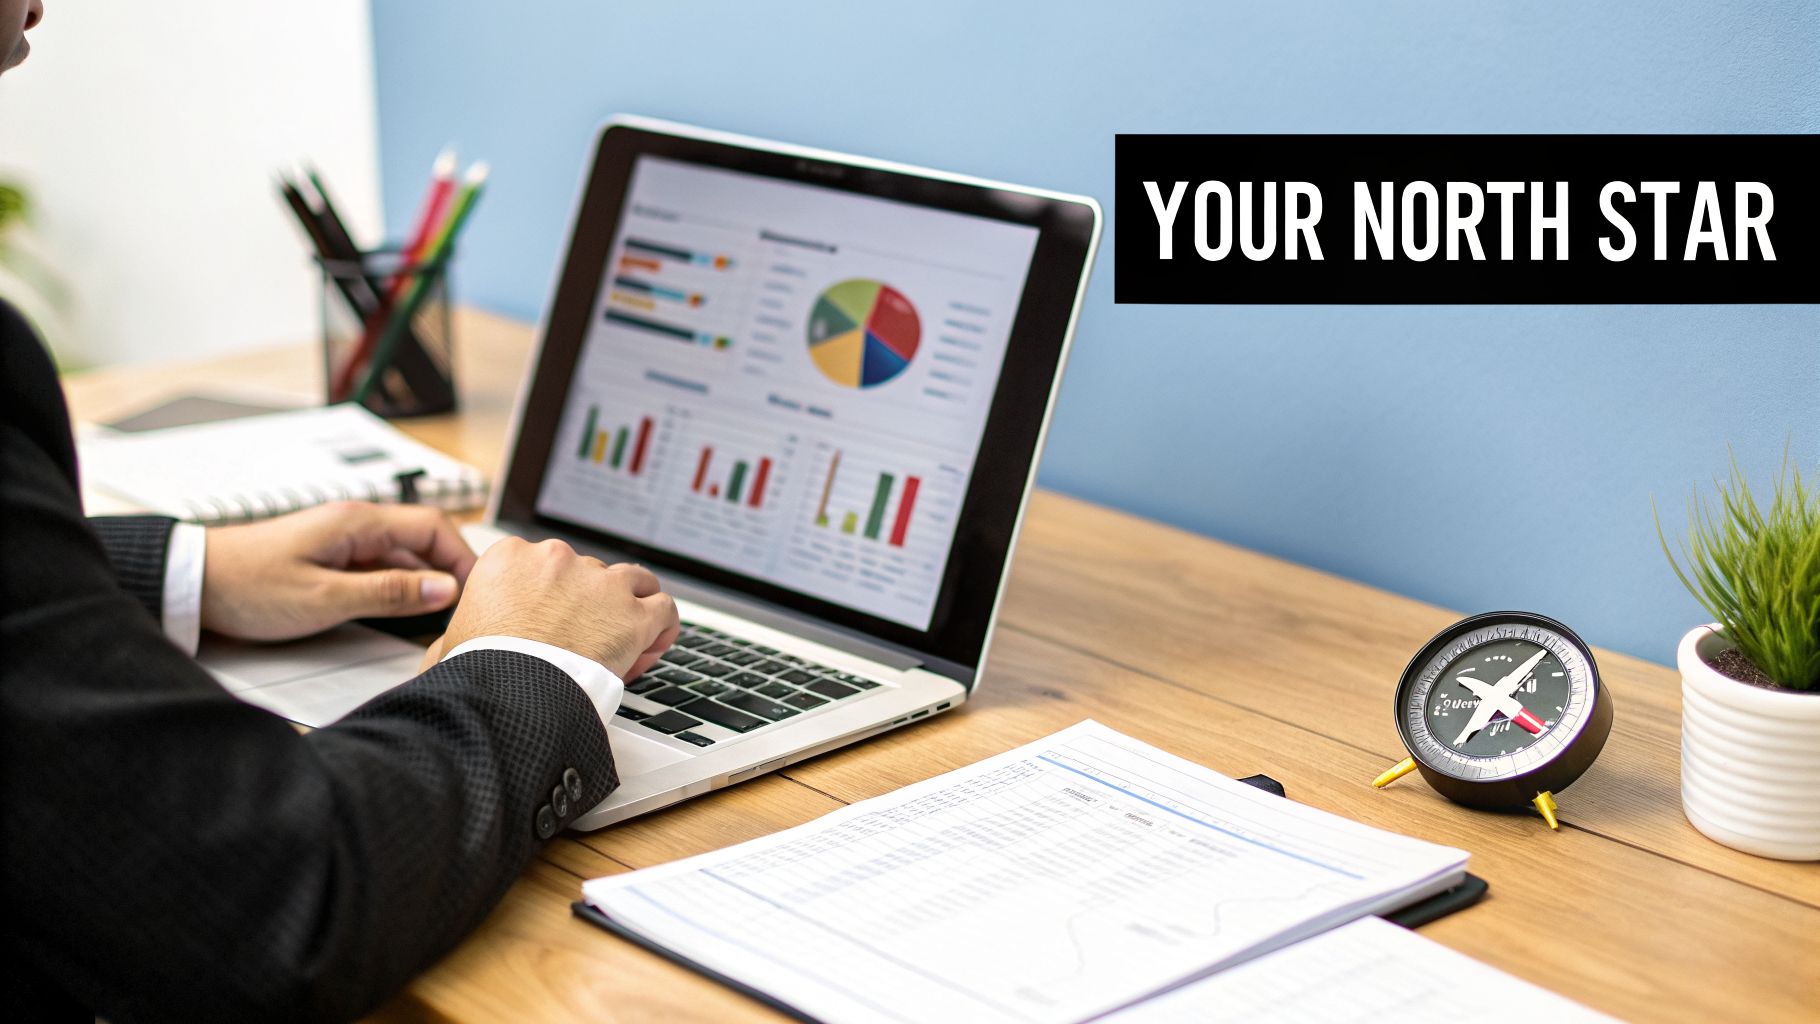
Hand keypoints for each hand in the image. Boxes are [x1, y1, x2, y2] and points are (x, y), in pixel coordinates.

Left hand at [202, 502, 476, 641]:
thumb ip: (390, 592)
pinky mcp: (331, 557)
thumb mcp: (326, 599)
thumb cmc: (248, 587)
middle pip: (424, 539)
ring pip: (403, 555)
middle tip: (466, 608)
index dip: (463, 559)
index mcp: (358, 522)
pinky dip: (398, 586)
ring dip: (424, 581)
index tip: (477, 591)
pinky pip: (380, 566)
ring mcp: (343, 539)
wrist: (192, 583)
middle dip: (450, 571)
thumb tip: (444, 588)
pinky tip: (400, 612)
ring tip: (438, 617)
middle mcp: (355, 523)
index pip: (434, 526)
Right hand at [431, 537, 679, 679]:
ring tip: (630, 637)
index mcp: (510, 558)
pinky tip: (655, 641)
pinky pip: (663, 606)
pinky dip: (663, 624)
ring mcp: (599, 582)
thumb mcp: (449, 644)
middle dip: (592, 607)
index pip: (544, 567)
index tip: (559, 626)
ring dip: (631, 605)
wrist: (510, 690)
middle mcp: (557, 559)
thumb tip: (446, 650)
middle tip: (588, 644)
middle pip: (587, 575)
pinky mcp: (632, 611)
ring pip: (632, 581)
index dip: (558, 598)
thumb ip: (457, 634)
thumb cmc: (480, 669)